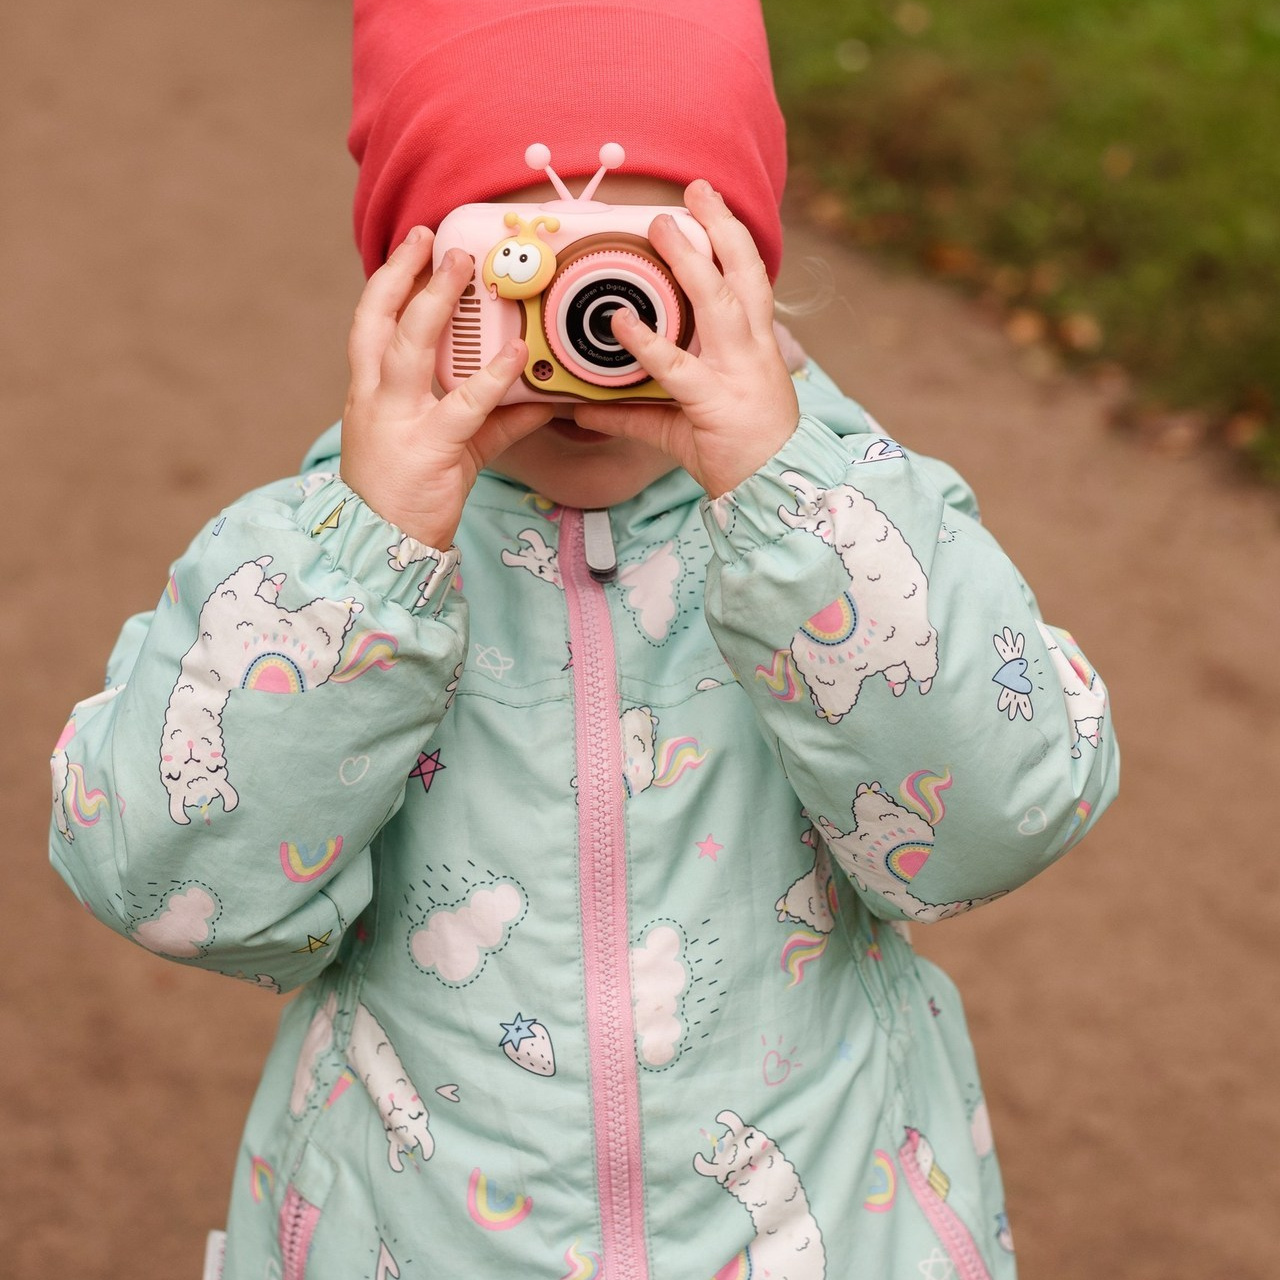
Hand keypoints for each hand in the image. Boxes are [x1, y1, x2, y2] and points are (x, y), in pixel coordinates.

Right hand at [340, 228, 553, 548]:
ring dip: (435, 303)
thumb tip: (543, 396)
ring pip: (409, 347)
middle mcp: (376, 398)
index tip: (413, 249)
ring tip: (462, 270)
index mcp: (371, 392)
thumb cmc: (411, 493)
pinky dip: (492, 378)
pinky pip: (463, 405)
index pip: (371, 324)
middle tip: (435, 240)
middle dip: (404, 274)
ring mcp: (397, 421)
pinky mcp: (429, 448)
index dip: (389, 281)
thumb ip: (495, 417)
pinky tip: (515, 355)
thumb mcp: (452, 447)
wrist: (383, 545)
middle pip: (379, 320)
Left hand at [574, 180, 800, 496]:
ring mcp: (737, 373)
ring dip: (691, 262)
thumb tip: (580, 407)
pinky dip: (646, 344)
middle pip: (744, 274)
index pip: (749, 280)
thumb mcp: (681, 424)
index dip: (731, 240)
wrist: (773, 490)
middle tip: (696, 190)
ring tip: (662, 228)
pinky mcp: (716, 402)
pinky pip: (677, 367)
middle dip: (721, 228)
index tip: (709, 207)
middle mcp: (751, 351)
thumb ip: (631, 412)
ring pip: (719, 303)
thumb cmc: (736, 453)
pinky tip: (620, 322)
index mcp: (753, 347)